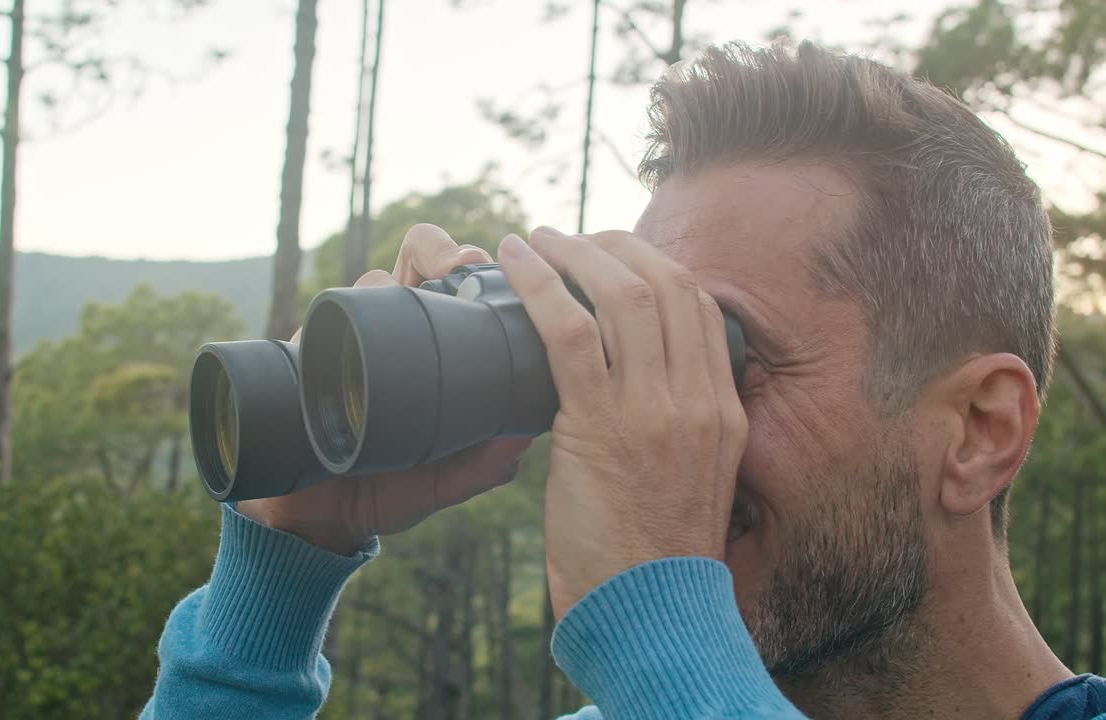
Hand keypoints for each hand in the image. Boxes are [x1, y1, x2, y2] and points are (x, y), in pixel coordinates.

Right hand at [239, 224, 531, 554]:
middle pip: (415, 259)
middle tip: (459, 265)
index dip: (472, 268)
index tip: (483, 269)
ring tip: (408, 297)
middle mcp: (393, 332)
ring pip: (369, 282)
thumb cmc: (388, 493)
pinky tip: (352, 326)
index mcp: (435, 350)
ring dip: (387, 282)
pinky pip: (319, 321)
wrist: (321, 520)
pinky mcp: (307, 356)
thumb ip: (483, 466)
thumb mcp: (445, 482)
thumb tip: (524, 441)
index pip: (458, 288)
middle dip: (436, 249)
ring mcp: (349, 339)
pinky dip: (335, 317)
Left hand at [498, 226, 746, 620]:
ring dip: (574, 253)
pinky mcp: (600, 426)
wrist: (648, 615)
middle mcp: (698, 399)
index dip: (655, 266)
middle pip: (667, 285)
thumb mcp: (690, 480)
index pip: (700, 308)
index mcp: (723, 410)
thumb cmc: (653, 554)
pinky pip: (569, 332)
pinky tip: (514, 262)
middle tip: (571, 238)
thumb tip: (628, 386)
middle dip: (615, 245)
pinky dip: (538, 285)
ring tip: (537, 240)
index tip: (615, 255)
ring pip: (621, 295)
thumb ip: (673, 427)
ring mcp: (654, 410)